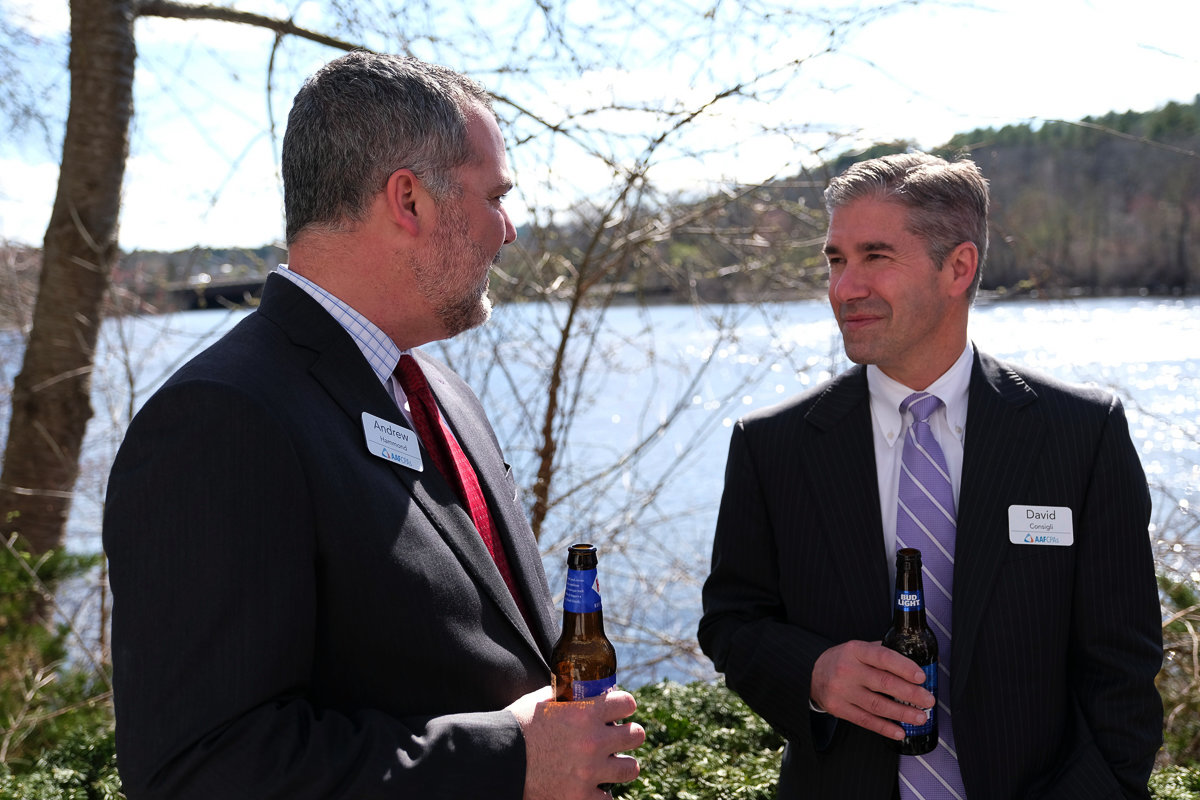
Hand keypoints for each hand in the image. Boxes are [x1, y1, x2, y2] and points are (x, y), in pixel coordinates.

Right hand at [507, 685, 644, 799]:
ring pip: (630, 768)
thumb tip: (578, 690)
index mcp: (585, 712)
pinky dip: (600, 795)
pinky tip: (591, 788)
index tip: (621, 710)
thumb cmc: (516, 728)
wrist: (496, 762)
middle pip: (636, 735)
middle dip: (628, 734)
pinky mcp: (580, 798)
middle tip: (619, 737)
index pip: (627, 703)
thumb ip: (565, 695)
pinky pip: (608, 799)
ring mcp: (589, 772)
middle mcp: (593, 741)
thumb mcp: (540, 701)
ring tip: (612, 765)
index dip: (624, 705)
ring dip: (622, 765)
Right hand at [810, 640, 934, 739]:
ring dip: (902, 713)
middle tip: (928, 701)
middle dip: (910, 694)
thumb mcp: (859, 649)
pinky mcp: (838, 709)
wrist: (811, 674)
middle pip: (884, 683)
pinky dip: (885, 728)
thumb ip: (884, 653)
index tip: (921, 677)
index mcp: (855, 650)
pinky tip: (900, 731)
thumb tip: (920, 660)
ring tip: (920, 717)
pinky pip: (865, 720)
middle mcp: (847, 669)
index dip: (904, 667)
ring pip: (877, 705)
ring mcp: (841, 690)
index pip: (883, 657)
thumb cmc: (844, 661)